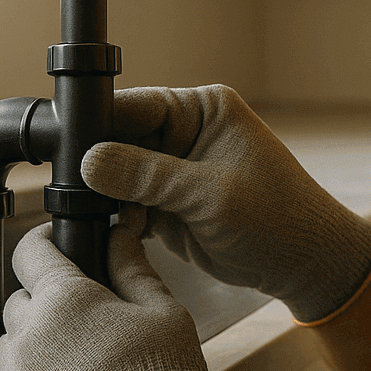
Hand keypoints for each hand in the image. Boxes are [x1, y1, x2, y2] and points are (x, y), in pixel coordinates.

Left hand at [0, 206, 235, 370]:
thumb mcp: (163, 314)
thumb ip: (132, 267)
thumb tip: (119, 233)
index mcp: (65, 297)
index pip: (30, 251)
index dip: (42, 241)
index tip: (53, 243)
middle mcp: (29, 331)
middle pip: (21, 298)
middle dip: (48, 300)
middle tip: (87, 319)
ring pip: (14, 340)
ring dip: (38, 341)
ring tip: (82, 362)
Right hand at [81, 85, 370, 322]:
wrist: (303, 264)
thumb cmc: (276, 218)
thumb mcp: (208, 194)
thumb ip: (148, 176)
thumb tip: (89, 161)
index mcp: (202, 109)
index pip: (134, 105)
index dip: (98, 125)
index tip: (67, 148)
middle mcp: (186, 133)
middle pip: (120, 140)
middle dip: (101, 168)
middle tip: (82, 192)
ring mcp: (176, 171)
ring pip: (120, 176)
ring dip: (111, 198)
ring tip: (108, 216)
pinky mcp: (171, 205)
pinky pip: (131, 205)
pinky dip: (123, 219)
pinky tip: (124, 232)